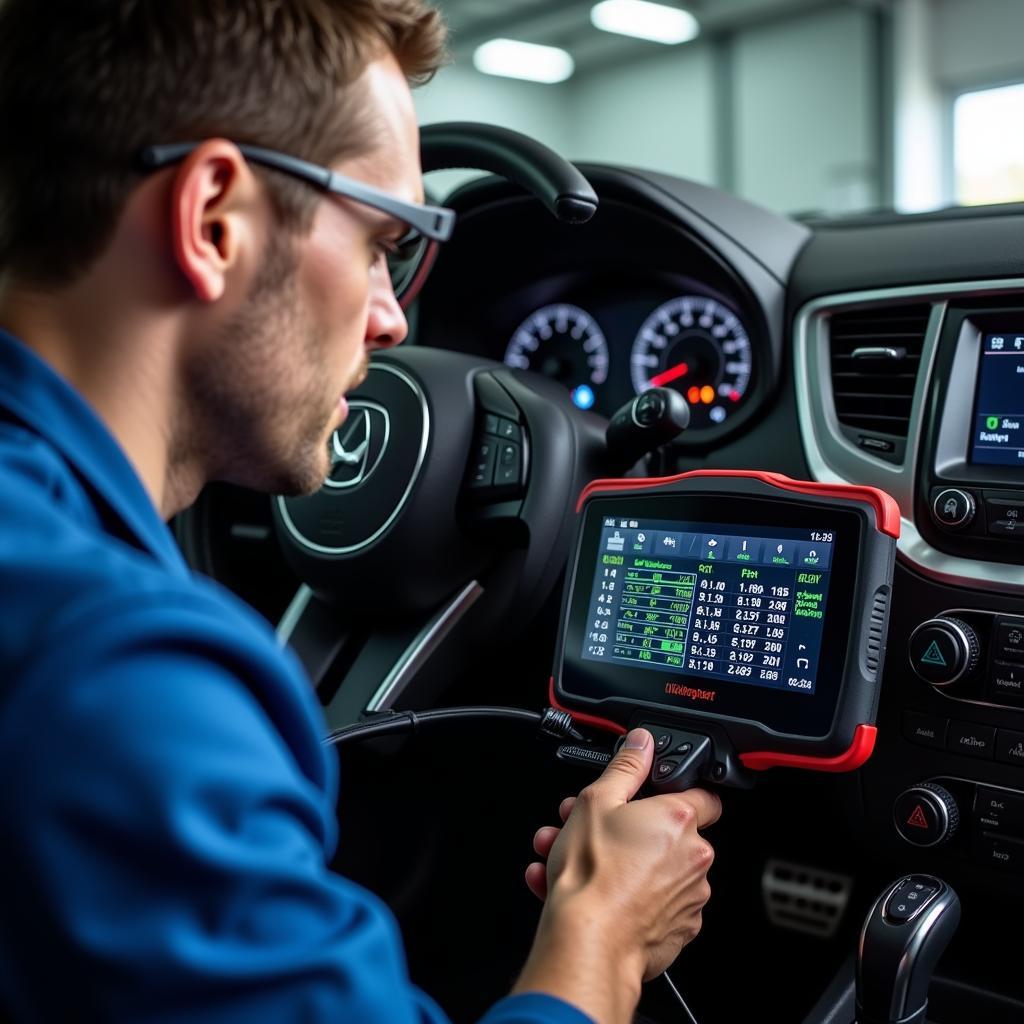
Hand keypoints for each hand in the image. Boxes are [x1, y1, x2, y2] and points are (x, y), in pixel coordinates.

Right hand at [513, 728, 720, 1023]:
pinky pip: (652, 905)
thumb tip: (642, 743)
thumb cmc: (592, 875)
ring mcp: (689, 898)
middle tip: (586, 831)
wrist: (587, 942)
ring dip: (616, 863)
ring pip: (652, 870)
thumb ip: (626, 766)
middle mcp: (694, 859)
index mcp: (680, 820)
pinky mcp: (678, 931)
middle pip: (664, 834)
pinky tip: (586, 892)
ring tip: (568, 863)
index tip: (651, 797)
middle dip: (623, 830)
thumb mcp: (596, 800)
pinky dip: (624, 897)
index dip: (674, 791)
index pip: (703, 794)